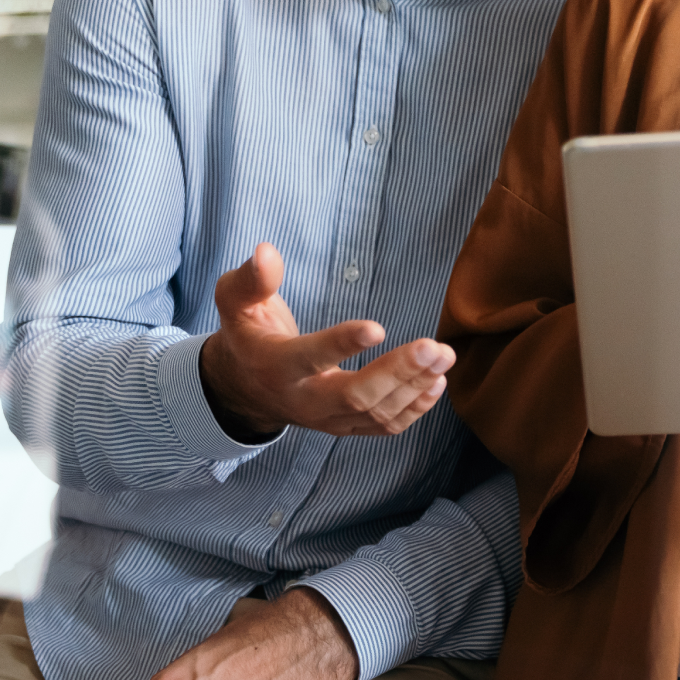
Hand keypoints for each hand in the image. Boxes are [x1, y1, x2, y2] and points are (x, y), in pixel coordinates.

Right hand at [198, 243, 452, 441]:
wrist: (244, 387)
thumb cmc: (247, 333)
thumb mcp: (235, 301)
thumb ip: (251, 279)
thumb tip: (266, 251)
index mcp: (275, 365)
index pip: (309, 358)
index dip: (341, 344)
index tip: (377, 326)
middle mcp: (302, 399)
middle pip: (354, 396)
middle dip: (397, 373)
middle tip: (434, 347)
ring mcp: (325, 419)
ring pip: (375, 414)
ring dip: (414, 387)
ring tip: (444, 357)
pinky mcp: (343, 427)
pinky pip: (382, 427)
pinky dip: (414, 409)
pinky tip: (436, 384)